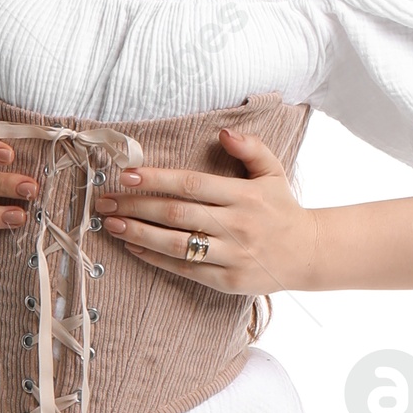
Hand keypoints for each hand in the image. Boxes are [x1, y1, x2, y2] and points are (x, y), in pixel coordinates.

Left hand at [92, 126, 318, 294]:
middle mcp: (236, 225)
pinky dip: (157, 259)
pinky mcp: (227, 280)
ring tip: (112, 226)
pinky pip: (185, 269)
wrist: (308, 253)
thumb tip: (222, 132)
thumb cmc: (283, 209)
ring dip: (140, 235)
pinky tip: (134, 248)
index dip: (156, 179)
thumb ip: (251, 148)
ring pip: (177, 245)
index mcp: (244, 195)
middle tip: (105, 202)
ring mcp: (231, 255)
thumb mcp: (273, 172)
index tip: (126, 175)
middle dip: (136, 207)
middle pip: (177, 214)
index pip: (191, 184)